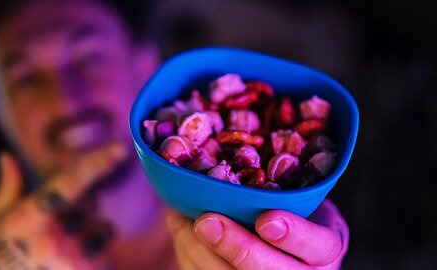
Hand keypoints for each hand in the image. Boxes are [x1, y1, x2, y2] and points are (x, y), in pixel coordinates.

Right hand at [0, 142, 127, 269]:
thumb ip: (10, 185)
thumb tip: (6, 155)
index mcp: (29, 218)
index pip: (69, 184)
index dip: (96, 164)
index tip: (120, 149)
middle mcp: (53, 240)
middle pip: (92, 205)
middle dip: (86, 206)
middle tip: (65, 221)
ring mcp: (72, 261)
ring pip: (105, 228)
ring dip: (96, 229)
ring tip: (71, 242)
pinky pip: (111, 253)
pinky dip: (102, 252)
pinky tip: (79, 258)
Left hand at [167, 199, 348, 269]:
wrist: (288, 246)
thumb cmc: (294, 212)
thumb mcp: (303, 196)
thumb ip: (284, 188)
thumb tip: (230, 166)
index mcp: (324, 248)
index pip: (319, 246)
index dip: (293, 235)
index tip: (266, 220)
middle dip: (236, 248)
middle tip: (206, 222)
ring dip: (202, 253)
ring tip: (182, 221)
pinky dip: (190, 257)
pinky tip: (181, 232)